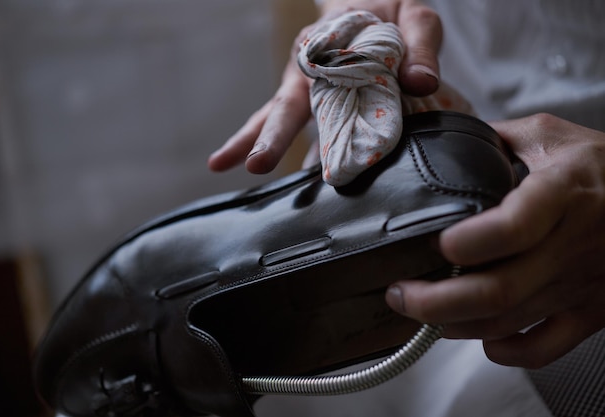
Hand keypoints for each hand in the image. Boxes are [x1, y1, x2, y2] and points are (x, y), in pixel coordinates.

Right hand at [207, 0, 441, 173]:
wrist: (379, 8)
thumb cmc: (393, 12)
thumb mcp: (415, 17)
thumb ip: (420, 46)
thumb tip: (422, 83)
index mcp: (327, 43)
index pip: (313, 80)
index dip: (307, 105)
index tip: (293, 126)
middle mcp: (309, 69)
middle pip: (285, 106)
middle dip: (270, 136)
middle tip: (255, 164)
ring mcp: (309, 88)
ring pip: (278, 117)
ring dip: (255, 141)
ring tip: (218, 164)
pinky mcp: (320, 103)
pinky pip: (306, 131)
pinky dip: (298, 153)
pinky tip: (289, 184)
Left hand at [386, 114, 604, 367]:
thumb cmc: (601, 166)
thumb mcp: (550, 136)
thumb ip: (495, 140)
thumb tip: (441, 146)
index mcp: (562, 193)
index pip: (514, 227)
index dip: (468, 243)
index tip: (434, 245)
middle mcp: (573, 244)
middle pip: (499, 290)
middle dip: (436, 301)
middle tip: (399, 295)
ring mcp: (583, 283)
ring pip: (510, 322)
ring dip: (456, 325)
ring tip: (419, 314)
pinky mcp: (591, 312)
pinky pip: (546, 348)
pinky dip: (506, 351)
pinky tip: (481, 338)